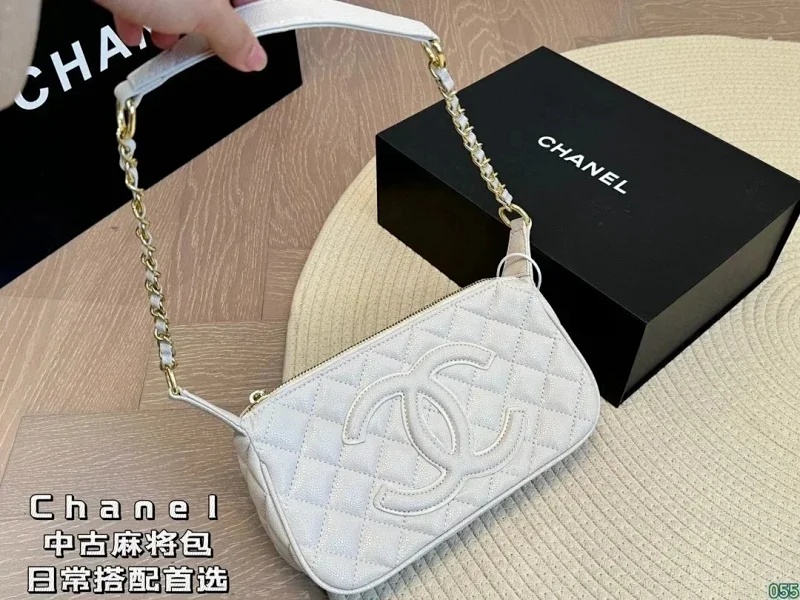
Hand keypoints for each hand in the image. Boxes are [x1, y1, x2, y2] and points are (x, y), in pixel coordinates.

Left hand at [94, 0, 266, 71]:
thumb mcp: (202, 12)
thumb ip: (232, 36)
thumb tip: (254, 58)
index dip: (246, 17)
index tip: (239, 42)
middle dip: (201, 23)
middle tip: (198, 42)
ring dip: (168, 21)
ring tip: (162, 39)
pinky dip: (137, 12)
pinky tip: (132, 30)